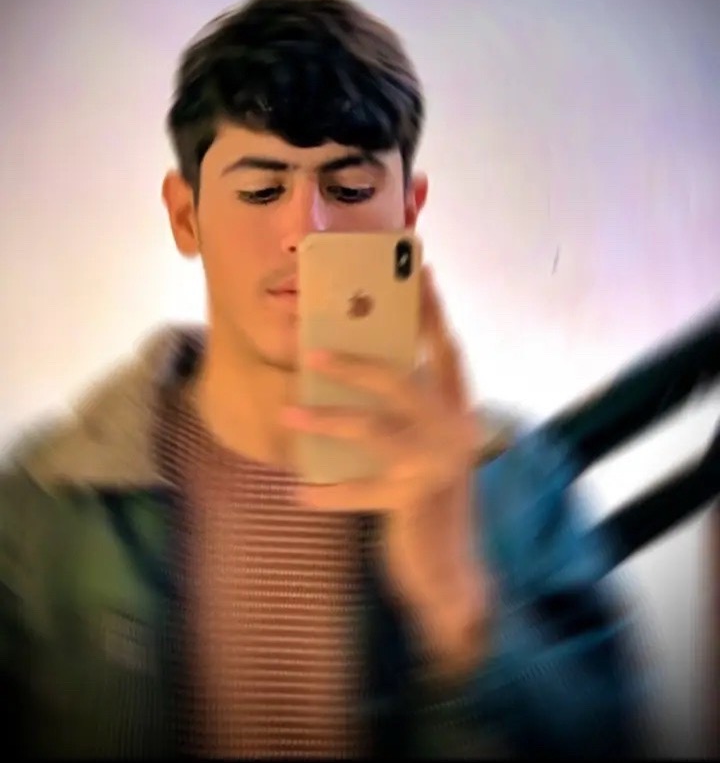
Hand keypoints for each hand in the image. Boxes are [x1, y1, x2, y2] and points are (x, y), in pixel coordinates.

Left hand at [281, 266, 488, 675]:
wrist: (452, 568)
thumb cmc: (428, 493)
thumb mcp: (423, 443)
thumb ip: (404, 409)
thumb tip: (346, 367)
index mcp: (457, 408)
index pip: (445, 349)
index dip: (431, 310)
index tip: (421, 268)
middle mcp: (454, 430)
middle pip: (400, 383)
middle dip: (354, 365)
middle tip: (309, 352)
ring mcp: (436, 467)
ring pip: (374, 433)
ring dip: (326, 423)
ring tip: (287, 416)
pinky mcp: (416, 504)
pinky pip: (362, 493)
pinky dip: (329, 491)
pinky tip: (298, 490)